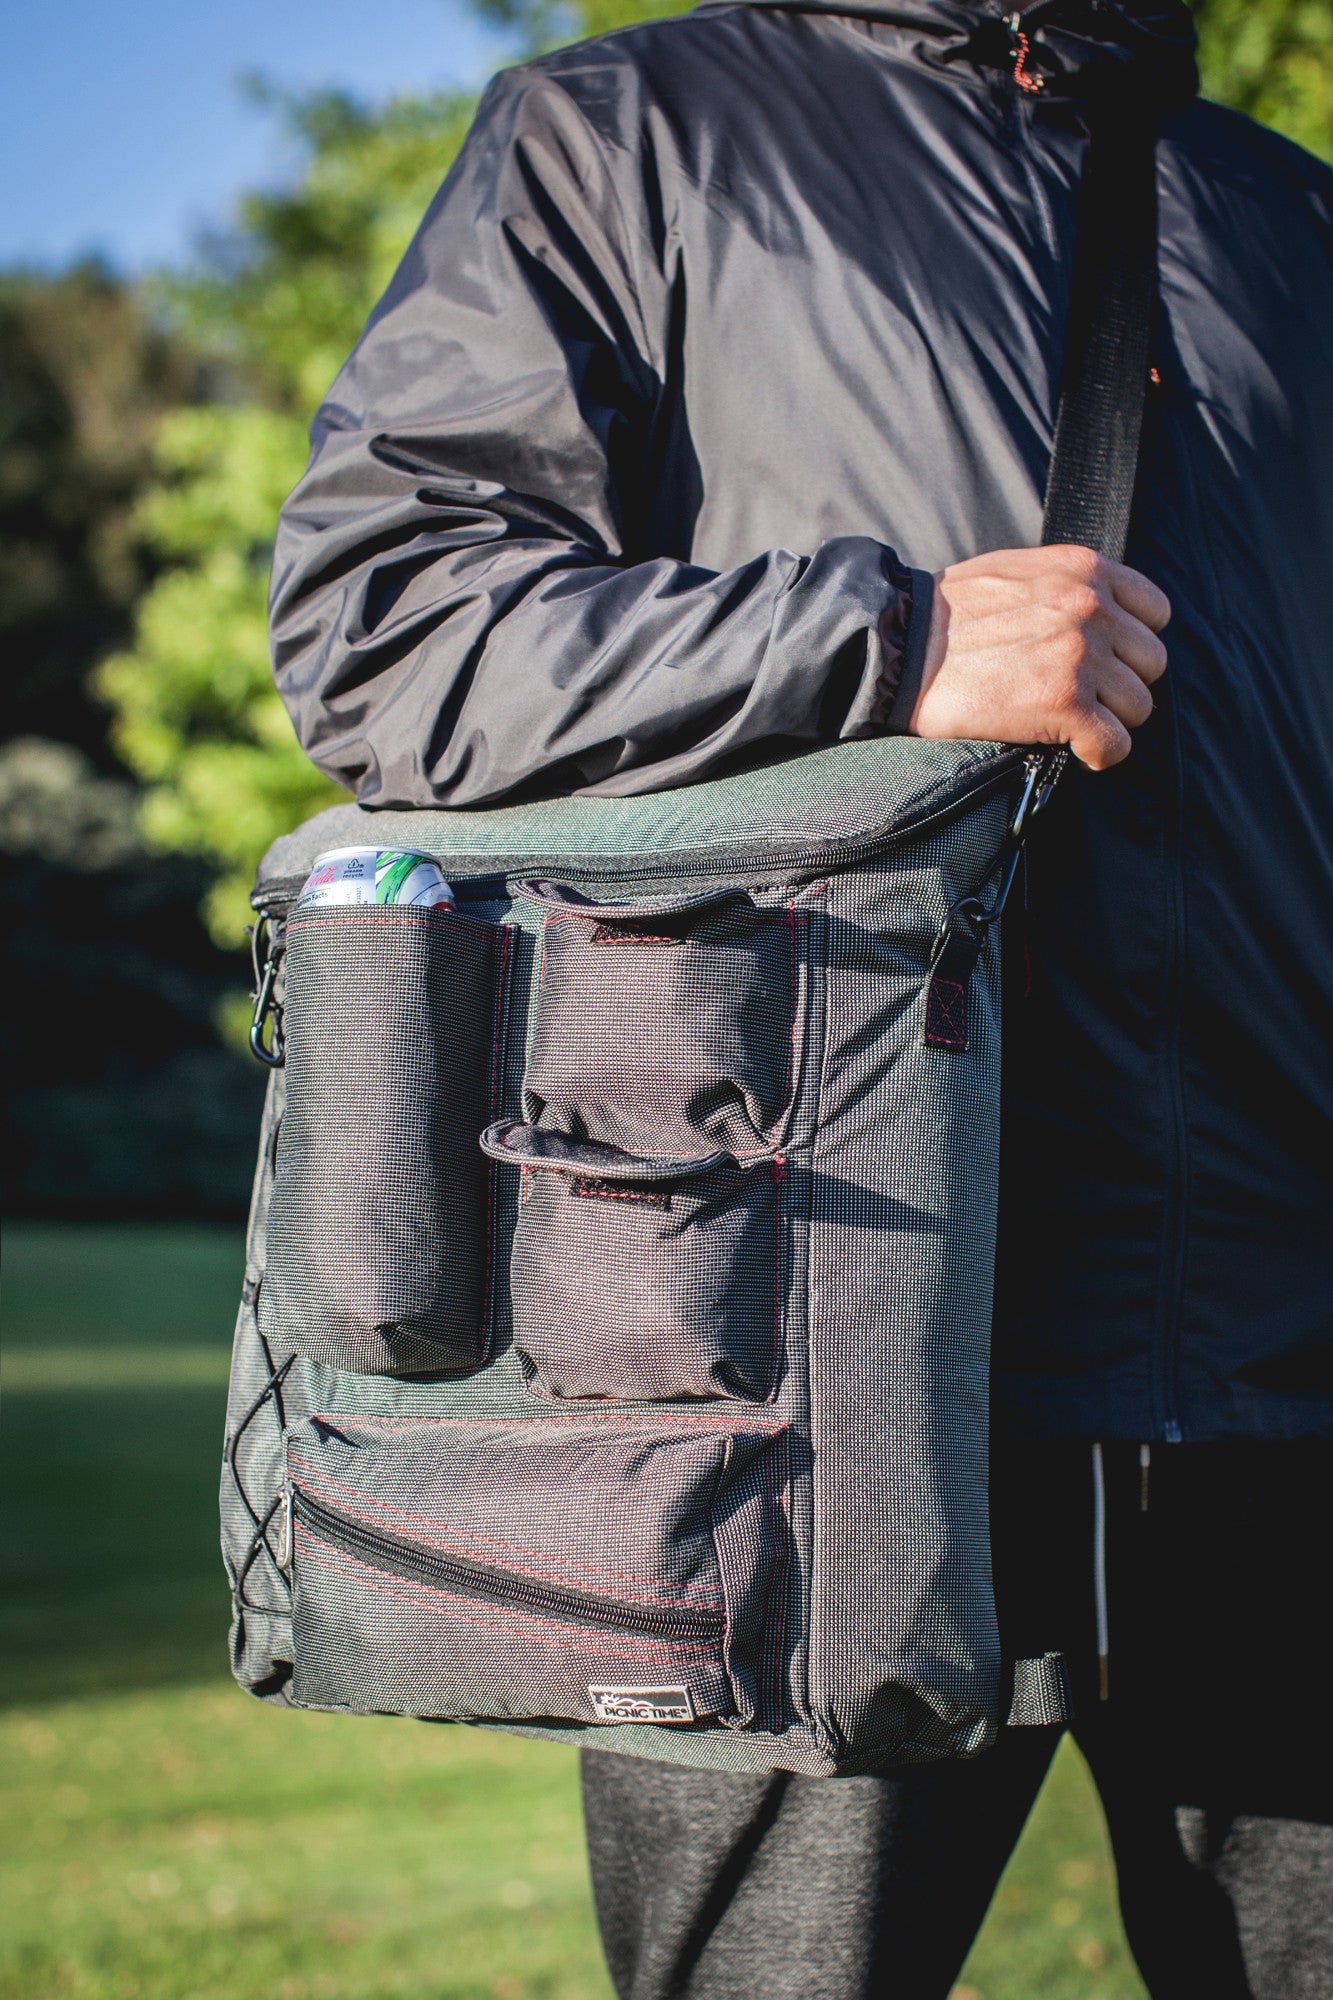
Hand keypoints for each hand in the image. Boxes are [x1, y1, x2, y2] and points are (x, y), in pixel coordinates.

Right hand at [911, 545, 1170, 769]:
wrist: (899, 650)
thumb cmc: (946, 617)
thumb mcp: (1017, 574)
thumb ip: (1065, 585)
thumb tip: (1095, 613)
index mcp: (1084, 570)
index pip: (1155, 611)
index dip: (1130, 643)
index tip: (1102, 661)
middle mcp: (1092, 607)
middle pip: (1150, 662)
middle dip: (1119, 684)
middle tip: (1079, 697)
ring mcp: (1082, 656)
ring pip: (1138, 706)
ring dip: (1107, 720)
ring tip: (1068, 722)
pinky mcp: (1066, 703)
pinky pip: (1114, 744)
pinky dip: (1095, 754)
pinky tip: (1069, 748)